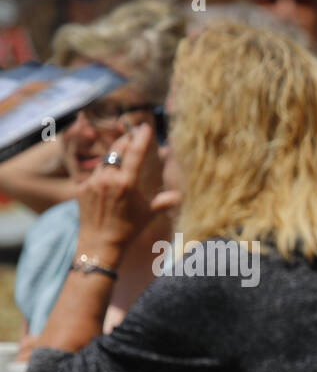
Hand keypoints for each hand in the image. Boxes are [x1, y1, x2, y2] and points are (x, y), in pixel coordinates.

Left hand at [75, 123, 169, 252]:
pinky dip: (103, 172)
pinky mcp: (81, 187)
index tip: (145, 127)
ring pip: (105, 160)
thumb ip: (163, 201)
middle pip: (117, 150)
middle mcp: (108, 179)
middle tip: (132, 134)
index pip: (135, 154)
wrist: (99, 244)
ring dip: (114, 155)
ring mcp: (92, 182)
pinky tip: (109, 177)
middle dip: (126, 141)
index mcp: (126, 183)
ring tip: (122, 154)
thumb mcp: (148, 214)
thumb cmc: (127, 230)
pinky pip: (94, 174)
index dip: (141, 138)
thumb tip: (180, 196)